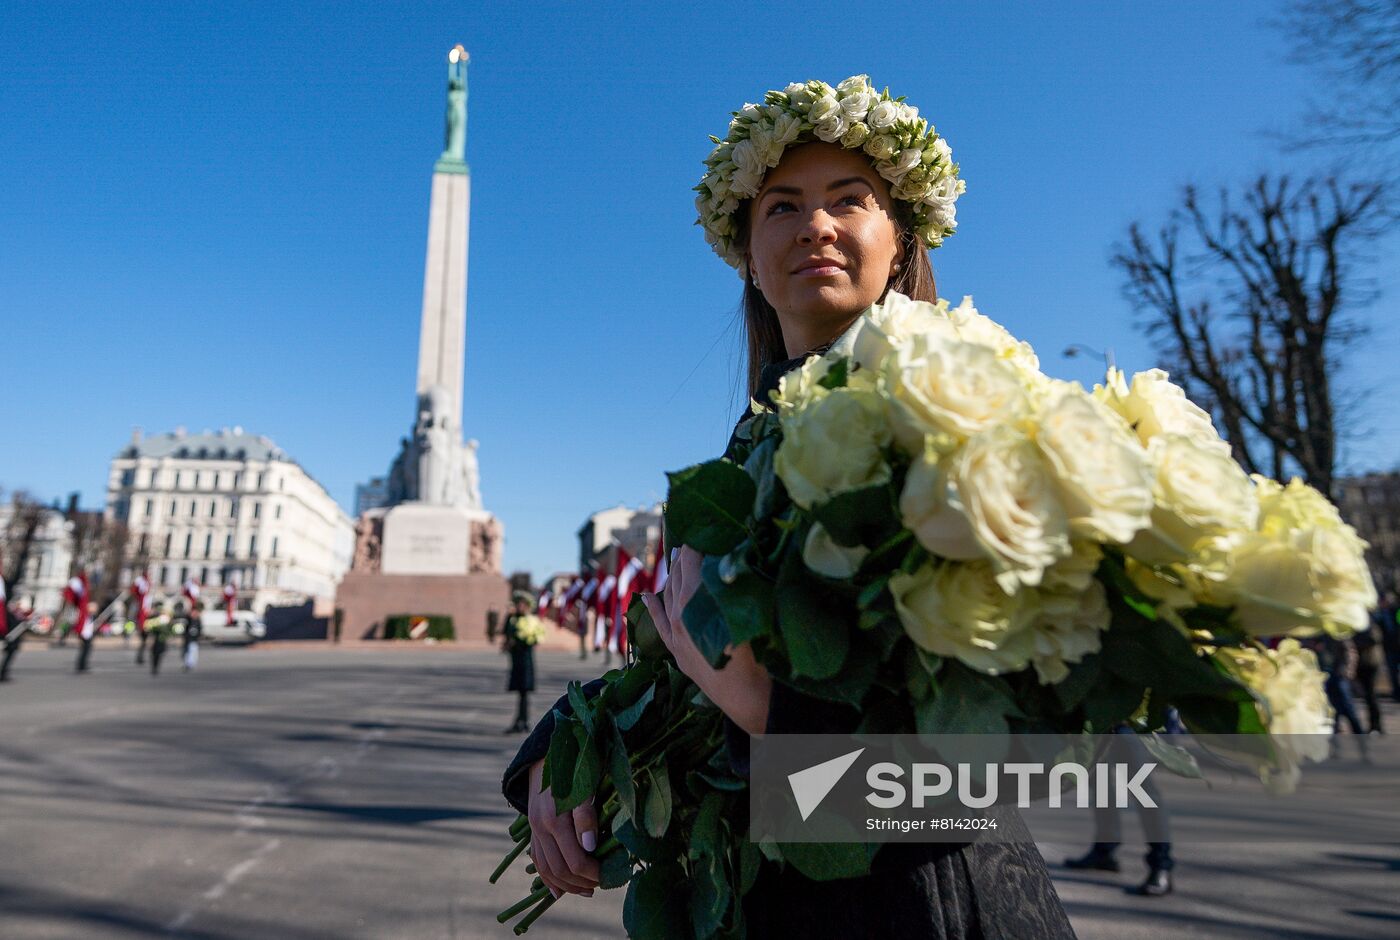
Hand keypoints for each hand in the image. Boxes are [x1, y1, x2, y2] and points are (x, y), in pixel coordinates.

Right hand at [525, 758, 599, 898]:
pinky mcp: (533, 829)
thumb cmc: (574, 765)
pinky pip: (537, 861)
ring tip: (586, 890)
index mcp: (555, 819)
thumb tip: (589, 847)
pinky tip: (558, 892)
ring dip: (567, 885)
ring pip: (547, 870)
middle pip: (561, 870)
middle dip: (582, 883)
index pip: (575, 861)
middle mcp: (541, 828)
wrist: (548, 751)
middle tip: (601, 885)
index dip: (593, 873)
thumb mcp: (585, 785)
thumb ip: (586, 816)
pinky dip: (547, 879)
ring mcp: (534, 830)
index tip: (609, 875)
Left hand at [641, 546, 771, 735]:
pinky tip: (646, 595)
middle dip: (685, 557)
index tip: (706, 530)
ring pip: (668, 596)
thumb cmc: (756, 653)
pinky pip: (658, 624)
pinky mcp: (676, 651)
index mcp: (695, 599)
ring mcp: (675, 634)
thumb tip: (734, 559)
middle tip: (695, 540)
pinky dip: (652, 607)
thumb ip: (738, 584)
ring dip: (672, 575)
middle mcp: (679, 613)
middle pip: (678, 575)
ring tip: (677, 558)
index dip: (699, 544)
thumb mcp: (749, 611)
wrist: (747, 698)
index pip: (692, 560)